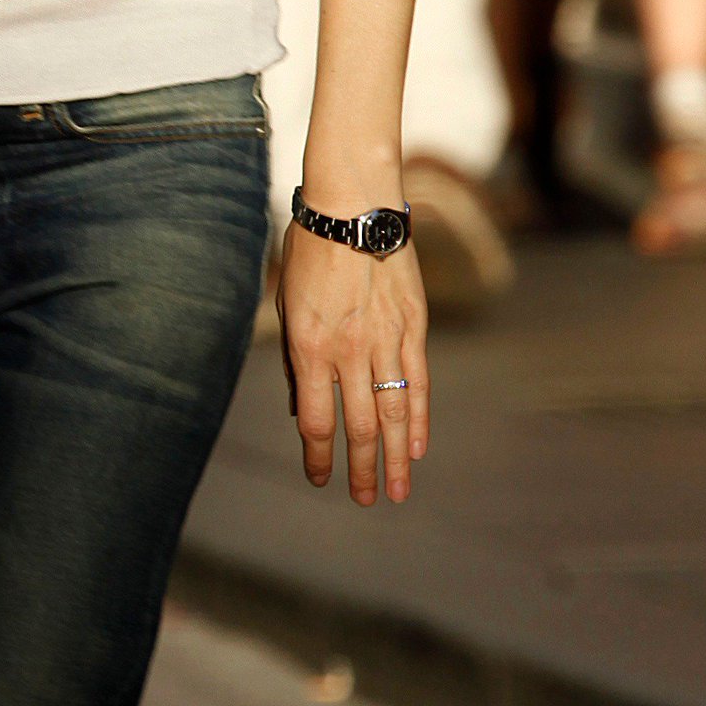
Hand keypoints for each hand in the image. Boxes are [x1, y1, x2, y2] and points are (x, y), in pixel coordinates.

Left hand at [278, 224, 429, 503]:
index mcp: (309, 346)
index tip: (319, 479)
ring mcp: (386, 340)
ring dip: (396, 458)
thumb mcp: (286, 302)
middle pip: (359, 427)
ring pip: (393, 413)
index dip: (318, 456)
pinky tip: (418, 448)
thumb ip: (294, 360)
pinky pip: (418, 383)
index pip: (317, 420)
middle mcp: (349, 350)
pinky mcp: (414, 327)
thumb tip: (300, 407)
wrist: (355, 205)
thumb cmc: (310, 250)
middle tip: (365, 500)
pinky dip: (419, 419)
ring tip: (397, 491)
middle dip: (361, 469)